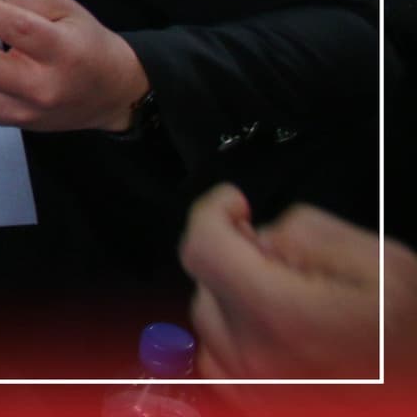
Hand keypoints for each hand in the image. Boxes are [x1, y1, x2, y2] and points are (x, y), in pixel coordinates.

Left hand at [181, 183, 411, 381]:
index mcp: (281, 315)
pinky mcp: (256, 405)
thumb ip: (308, 232)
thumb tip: (262, 235)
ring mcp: (253, 387)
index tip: (233, 203)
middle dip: (238, 258)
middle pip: (206, 281)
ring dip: (236, 297)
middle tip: (289, 263)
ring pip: (209, 319)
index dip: (214, 212)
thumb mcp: (383, 263)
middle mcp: (255, 357)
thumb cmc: (415, 341)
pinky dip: (235, 336)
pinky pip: (218, 358)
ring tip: (296, 302)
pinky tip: (280, 333)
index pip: (204, 247)